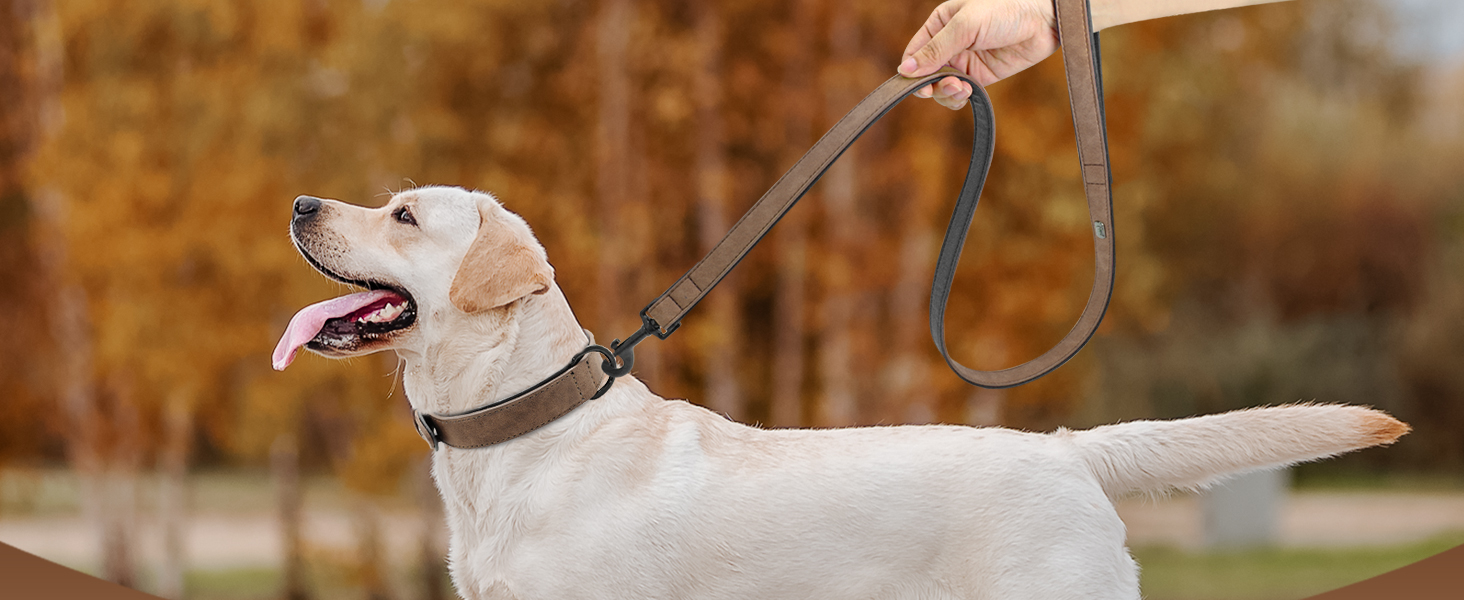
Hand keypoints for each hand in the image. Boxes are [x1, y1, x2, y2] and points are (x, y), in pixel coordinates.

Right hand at [899, 0, 1059, 108]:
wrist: (1044, 20)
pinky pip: (961, 93)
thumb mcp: (966, 26)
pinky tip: (969, 93)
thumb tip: (905, 70)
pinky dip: (960, 98)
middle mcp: (949, 44)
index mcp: (939, 24)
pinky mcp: (980, 76)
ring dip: (947, 93)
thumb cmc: (1005, 10)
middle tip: (949, 86)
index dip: (912, 72)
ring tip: (963, 89)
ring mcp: (964, 61)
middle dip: (933, 85)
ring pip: (942, 87)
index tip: (920, 85)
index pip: (914, 53)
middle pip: (926, 74)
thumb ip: (936, 49)